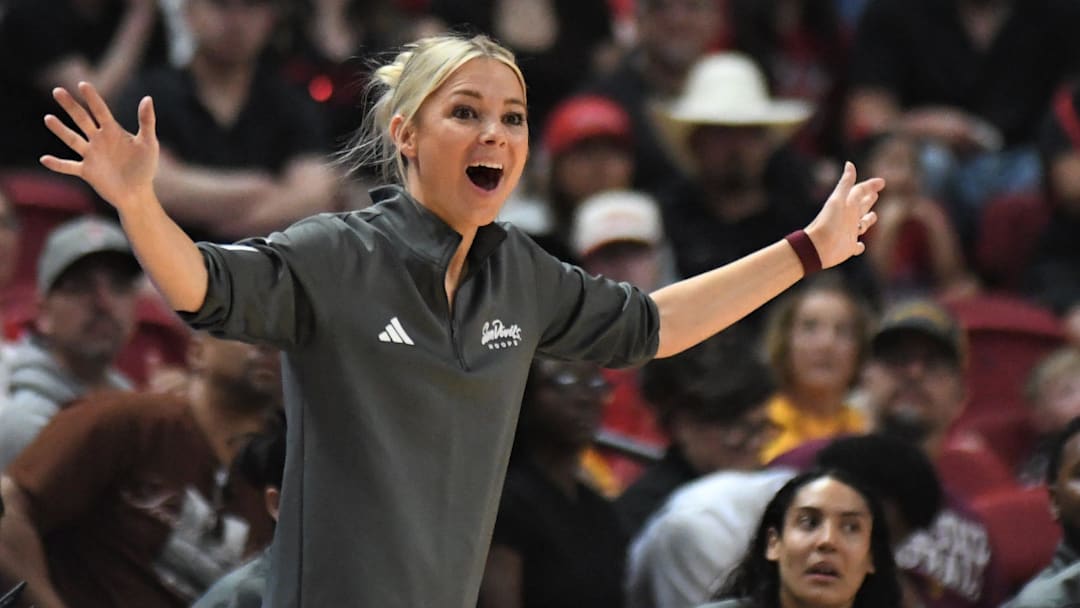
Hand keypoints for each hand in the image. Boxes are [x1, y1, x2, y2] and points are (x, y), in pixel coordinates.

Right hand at [40, 82, 158, 211]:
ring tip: (48, 118)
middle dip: (70, 106)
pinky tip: (45, 159)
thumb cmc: (145, 167)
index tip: (83, 84)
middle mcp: (99, 140)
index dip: (92, 98)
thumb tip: (147, 98)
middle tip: (57, 91)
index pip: (100, 111)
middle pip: (82, 120)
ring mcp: (91, 155)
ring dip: (60, 130)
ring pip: (72, 140)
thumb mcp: (148, 143)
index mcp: (113, 131)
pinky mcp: (86, 171)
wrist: (137, 194)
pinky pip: (69, 167)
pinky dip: (57, 165)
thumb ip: (146, 122)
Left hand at [805, 161, 883, 268]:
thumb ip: (845, 184)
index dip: (870, 186)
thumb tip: (849, 163)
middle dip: (868, 200)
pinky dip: (859, 246)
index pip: (860, 192)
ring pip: (862, 224)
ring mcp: (849, 232)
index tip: (882, 182)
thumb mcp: (837, 200)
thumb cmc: (827, 222)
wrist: (817, 246)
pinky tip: (860, 246)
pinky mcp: (849, 248)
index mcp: (847, 205)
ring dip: (868, 220)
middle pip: (861, 206)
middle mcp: (848, 218)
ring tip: (873, 215)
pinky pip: (857, 246)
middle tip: (875, 193)